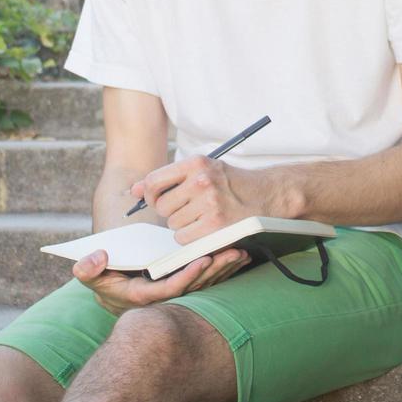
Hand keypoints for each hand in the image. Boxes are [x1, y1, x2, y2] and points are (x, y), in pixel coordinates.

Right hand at [72, 246, 249, 316]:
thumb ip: (88, 268)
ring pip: (204, 284)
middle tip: (235, 253)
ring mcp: (176, 293)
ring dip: (224, 269)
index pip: (171, 288)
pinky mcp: (184, 286)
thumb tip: (98, 257)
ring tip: (242, 253)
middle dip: (215, 270)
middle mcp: (164, 297)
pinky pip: (207, 279)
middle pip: (195, 286)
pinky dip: (223, 269)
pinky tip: (240, 259)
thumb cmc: (103, 279)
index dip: (188, 276)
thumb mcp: (89, 275)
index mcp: (144, 295)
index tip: (203, 259)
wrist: (112, 290)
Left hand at [131, 155, 275, 244]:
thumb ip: (168, 178)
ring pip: (172, 224)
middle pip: (161, 206)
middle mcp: (202, 181)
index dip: (149, 194)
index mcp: (196, 163)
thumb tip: (135, 190)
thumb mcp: (202, 169)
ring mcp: (209, 204)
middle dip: (169, 211)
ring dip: (181, 225)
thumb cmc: (230, 183)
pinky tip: (204, 228)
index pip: (154, 181)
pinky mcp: (215, 225)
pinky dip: (190, 237)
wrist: (265, 194)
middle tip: (187, 208)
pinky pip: (183, 238)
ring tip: (200, 216)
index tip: (155, 199)